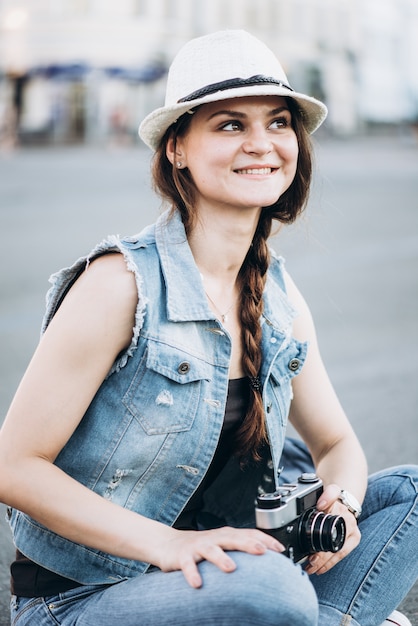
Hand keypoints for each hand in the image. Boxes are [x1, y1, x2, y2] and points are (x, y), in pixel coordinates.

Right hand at [156, 526, 284, 587]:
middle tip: (262, 551)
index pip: (249, 533)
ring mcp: (198, 546)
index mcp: (226, 535)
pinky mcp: (182, 556)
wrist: (168, 544)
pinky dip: (192, 573)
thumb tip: (268, 565)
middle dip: (248, 543)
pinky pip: (188, 565)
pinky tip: (197, 584)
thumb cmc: (202, 548)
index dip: (265, 539)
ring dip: (221, 558)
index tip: (280, 550)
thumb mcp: (223, 546)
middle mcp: (214, 538)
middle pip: (233, 538)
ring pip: (211, 550)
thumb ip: (241, 551)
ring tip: (231, 568)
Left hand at [304, 484, 360, 575]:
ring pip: (338, 553)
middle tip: (310, 564)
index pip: (332, 532)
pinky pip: (342, 554)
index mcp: (344, 513)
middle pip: (335, 546)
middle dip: (322, 558)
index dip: (323, 547)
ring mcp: (353, 534)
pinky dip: (330, 563)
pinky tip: (320, 569)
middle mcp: (350, 524)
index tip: (312, 556)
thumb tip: (321, 505)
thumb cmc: (333, 498)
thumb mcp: (331, 490)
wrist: (344, 499)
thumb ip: (328, 495)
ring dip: (325, 563)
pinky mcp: (353, 541)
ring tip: (311, 569)